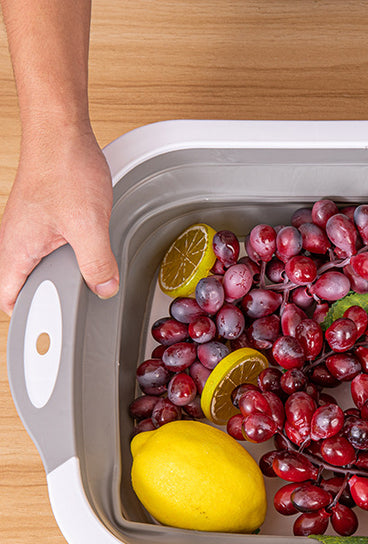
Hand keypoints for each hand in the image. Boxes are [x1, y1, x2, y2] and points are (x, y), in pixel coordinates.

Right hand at [0, 124, 117, 315]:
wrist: (61, 131)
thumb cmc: (63, 168)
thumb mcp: (88, 225)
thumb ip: (96, 262)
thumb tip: (104, 288)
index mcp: (16, 249)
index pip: (8, 298)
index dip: (27, 319)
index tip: (47, 335)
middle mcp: (17, 241)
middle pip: (26, 286)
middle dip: (50, 302)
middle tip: (76, 314)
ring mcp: (30, 230)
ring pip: (42, 267)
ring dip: (63, 279)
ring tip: (87, 288)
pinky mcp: (46, 219)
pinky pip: (54, 249)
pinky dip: (70, 260)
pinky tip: (91, 259)